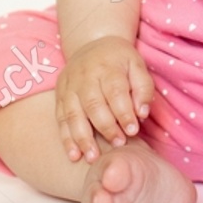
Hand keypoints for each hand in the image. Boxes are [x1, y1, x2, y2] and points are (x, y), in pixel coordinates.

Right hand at [54, 37, 154, 162]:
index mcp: (107, 67)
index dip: (124, 113)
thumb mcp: (137, 65)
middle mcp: (84, 77)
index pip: (115, 92)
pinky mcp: (59, 96)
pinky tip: (74, 155)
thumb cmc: (119, 60)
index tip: (133, 131)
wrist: (91, 44)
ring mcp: (69, 87)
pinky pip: (60, 119)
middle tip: (118, 144)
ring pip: (73, 114)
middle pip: (93, 104)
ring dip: (82, 138)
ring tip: (93, 157)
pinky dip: (66, 139)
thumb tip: (142, 113)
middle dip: (106, 127)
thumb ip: (143, 88)